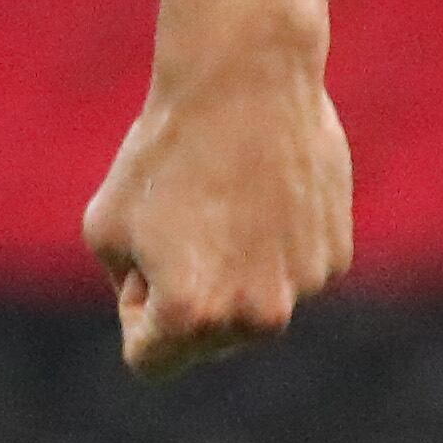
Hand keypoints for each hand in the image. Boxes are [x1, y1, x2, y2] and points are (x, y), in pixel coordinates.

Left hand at [82, 48, 351, 378]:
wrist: (245, 81)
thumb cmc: (163, 150)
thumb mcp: (107, 226)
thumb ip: (129, 287)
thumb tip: (164, 310)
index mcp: (191, 314)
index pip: (149, 362)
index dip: (134, 315)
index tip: (139, 267)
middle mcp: (255, 317)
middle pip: (205, 339)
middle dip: (185, 296)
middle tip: (179, 222)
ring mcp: (302, 290)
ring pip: (252, 304)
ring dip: (232, 270)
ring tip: (222, 199)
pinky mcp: (336, 259)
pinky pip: (289, 272)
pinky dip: (273, 245)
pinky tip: (264, 190)